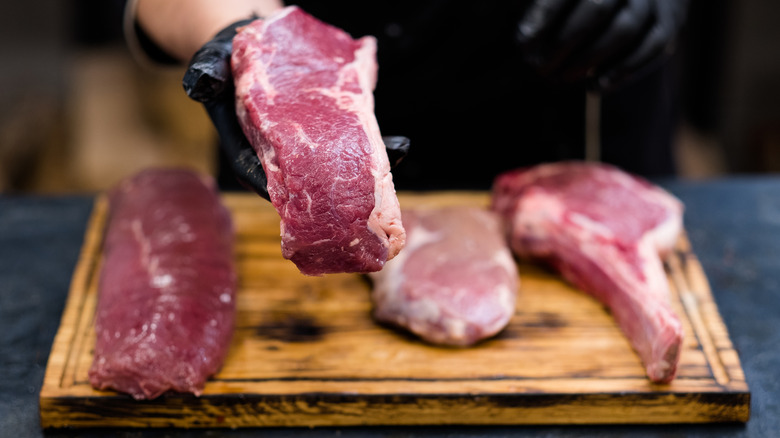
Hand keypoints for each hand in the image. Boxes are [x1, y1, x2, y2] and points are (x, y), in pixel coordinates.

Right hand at [183, 19, 409, 199]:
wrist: (245, 46)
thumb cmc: (222, 64)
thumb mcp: (206, 67)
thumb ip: (203, 78)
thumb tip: (201, 85)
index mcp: (248, 153)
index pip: (266, 180)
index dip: (290, 193)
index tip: (313, 203)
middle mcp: (281, 157)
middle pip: (310, 181)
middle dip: (340, 189)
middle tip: (370, 195)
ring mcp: (305, 146)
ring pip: (336, 166)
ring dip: (368, 169)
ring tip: (397, 158)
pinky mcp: (324, 131)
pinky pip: (349, 142)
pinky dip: (373, 146)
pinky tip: (396, 145)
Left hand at [516, 0, 688, 91]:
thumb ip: (545, 7)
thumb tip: (525, 37)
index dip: (543, 14)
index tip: (522, 43)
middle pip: (596, 8)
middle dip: (563, 42)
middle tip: (539, 67)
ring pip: (624, 30)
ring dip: (588, 59)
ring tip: (561, 78)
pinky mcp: (672, 19)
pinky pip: (653, 47)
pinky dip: (623, 70)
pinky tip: (595, 87)